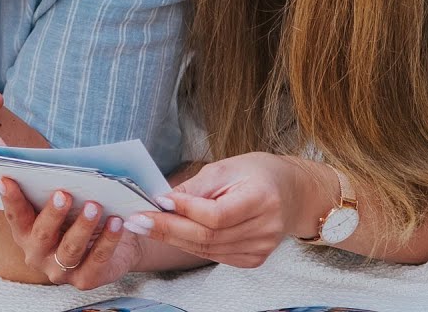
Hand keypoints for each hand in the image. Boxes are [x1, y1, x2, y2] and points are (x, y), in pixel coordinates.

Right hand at [0, 177, 142, 289]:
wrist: (112, 239)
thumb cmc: (80, 212)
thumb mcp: (63, 199)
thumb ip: (48, 184)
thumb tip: (35, 157)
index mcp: (25, 232)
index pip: (15, 215)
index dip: (10, 199)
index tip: (6, 179)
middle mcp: (37, 254)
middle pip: (42, 234)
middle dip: (53, 214)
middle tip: (64, 194)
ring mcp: (60, 270)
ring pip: (70, 249)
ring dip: (82, 226)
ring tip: (94, 206)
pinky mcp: (85, 279)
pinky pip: (97, 259)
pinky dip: (108, 239)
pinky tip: (116, 221)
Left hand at [124, 152, 323, 267]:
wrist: (290, 192)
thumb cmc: (255, 173)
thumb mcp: (225, 168)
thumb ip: (195, 188)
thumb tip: (162, 201)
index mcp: (262, 199)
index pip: (216, 214)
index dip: (185, 210)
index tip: (158, 200)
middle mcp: (265, 229)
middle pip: (207, 236)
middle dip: (167, 228)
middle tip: (137, 220)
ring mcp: (261, 248)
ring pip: (206, 249)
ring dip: (172, 238)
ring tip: (144, 226)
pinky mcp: (253, 259)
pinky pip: (213, 255)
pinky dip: (189, 245)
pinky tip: (170, 234)